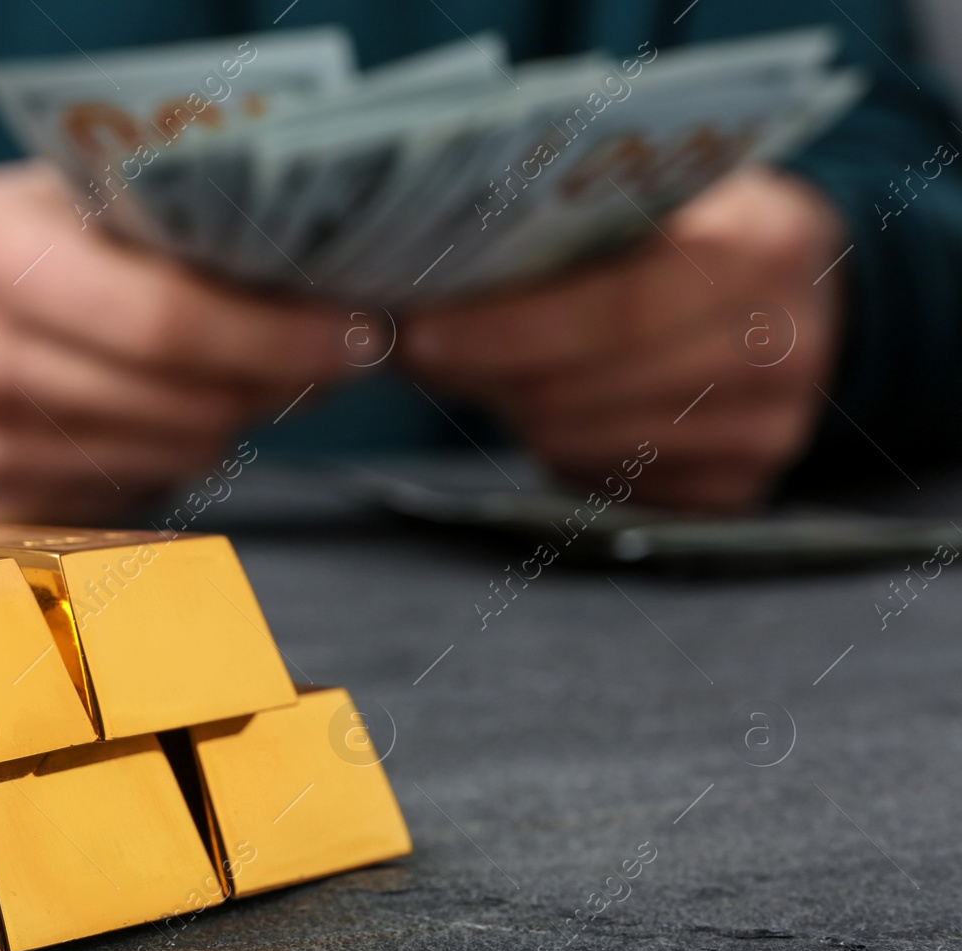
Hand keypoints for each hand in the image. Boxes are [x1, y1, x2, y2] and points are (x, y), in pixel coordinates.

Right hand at [0, 161, 352, 520]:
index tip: (359, 328)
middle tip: (336, 351)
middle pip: (184, 399)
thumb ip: (156, 221)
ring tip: (255, 368)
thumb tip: (305, 269)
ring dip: (239, 413)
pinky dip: (183, 450)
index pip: (163, 319)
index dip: (276, 332)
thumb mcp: (50, 197)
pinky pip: (143, 490)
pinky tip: (176, 408)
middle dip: (281, 377)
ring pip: (178, 453)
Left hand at [403, 168, 847, 511]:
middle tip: (414, 352)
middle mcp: (777, 348)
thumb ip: (566, 224)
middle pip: (582, 390)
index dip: (504, 329)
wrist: (809, 285)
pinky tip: (542, 403)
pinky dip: (555, 445)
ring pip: (578, 443)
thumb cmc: (704, 222)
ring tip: (471, 367)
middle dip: (482, 372)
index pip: (614, 309)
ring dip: (509, 408)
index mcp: (761, 247)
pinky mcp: (739, 488)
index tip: (416, 331)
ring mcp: (766, 429)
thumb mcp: (659, 189)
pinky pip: (604, 482)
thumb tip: (428, 279)